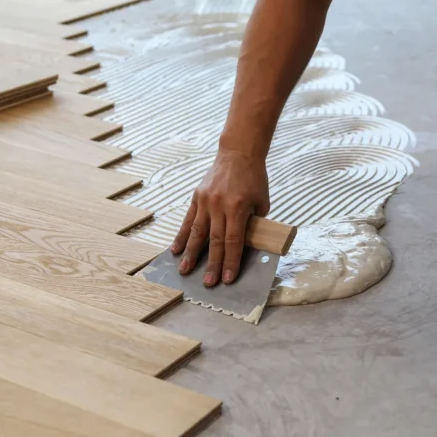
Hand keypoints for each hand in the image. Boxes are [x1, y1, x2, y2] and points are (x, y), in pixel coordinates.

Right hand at [171, 149, 269, 285]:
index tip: (228, 278)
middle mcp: (218, 205)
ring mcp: (205, 201)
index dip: (231, 261)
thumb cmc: (254, 179)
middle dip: (211, 264)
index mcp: (237, 207)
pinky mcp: (196, 197)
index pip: (233, 241)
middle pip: (214, 240)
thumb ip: (252, 223)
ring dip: (190, 254)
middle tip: (208, 283)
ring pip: (197, 232)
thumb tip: (245, 246)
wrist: (238, 153)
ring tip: (184, 271)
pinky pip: (188, 220)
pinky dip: (181, 236)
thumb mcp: (261, 202)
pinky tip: (175, 250)